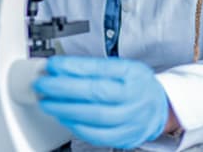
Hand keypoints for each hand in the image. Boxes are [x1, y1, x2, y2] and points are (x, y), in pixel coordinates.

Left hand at [33, 56, 168, 148]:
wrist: (159, 108)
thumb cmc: (135, 84)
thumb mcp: (121, 66)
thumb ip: (93, 67)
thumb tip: (62, 67)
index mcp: (131, 73)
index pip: (98, 69)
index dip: (72, 67)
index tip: (52, 65)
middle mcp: (132, 96)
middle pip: (94, 93)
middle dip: (63, 88)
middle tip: (42, 84)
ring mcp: (129, 119)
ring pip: (94, 116)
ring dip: (65, 109)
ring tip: (47, 101)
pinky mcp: (123, 137)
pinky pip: (96, 134)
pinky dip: (76, 126)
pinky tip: (63, 117)